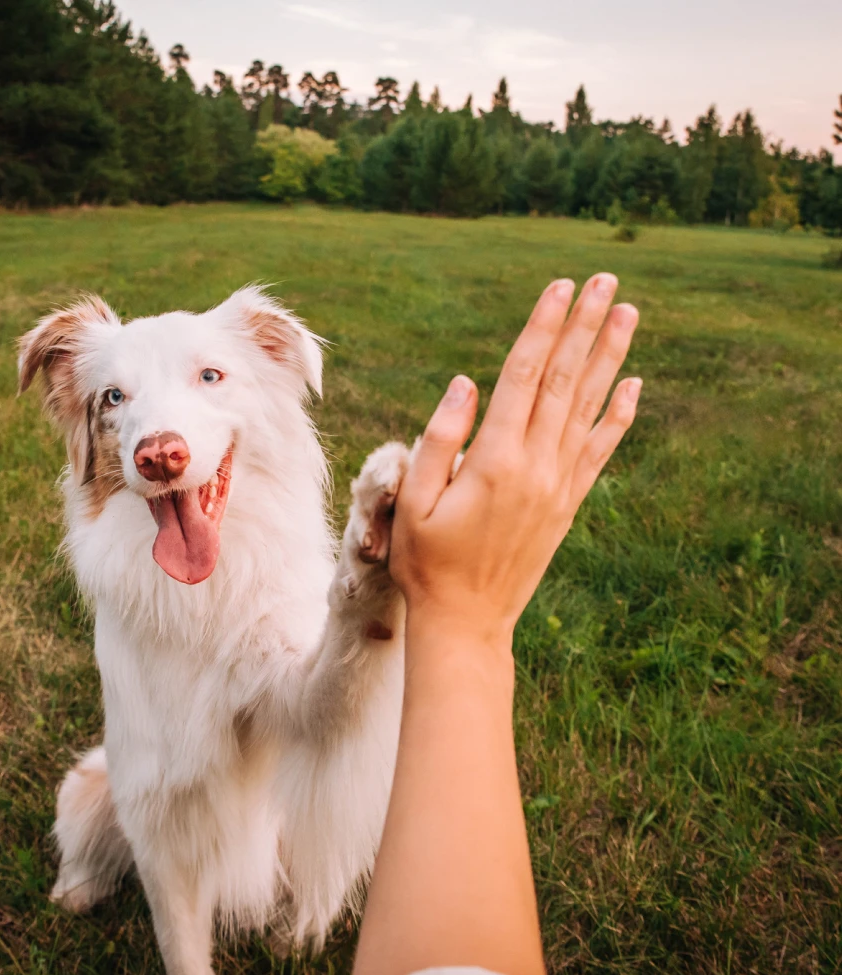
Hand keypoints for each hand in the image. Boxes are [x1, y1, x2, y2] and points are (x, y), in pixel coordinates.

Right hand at [390, 274, 640, 647]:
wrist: (467, 621)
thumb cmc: (426, 561)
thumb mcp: (413, 501)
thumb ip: (438, 439)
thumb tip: (466, 383)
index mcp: (494, 460)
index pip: (523, 376)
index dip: (543, 328)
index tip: (560, 287)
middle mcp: (536, 466)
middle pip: (564, 381)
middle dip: (584, 326)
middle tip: (605, 281)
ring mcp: (558, 485)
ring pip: (588, 407)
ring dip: (609, 357)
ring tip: (628, 313)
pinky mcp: (567, 504)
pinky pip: (600, 450)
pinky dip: (618, 416)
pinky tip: (633, 386)